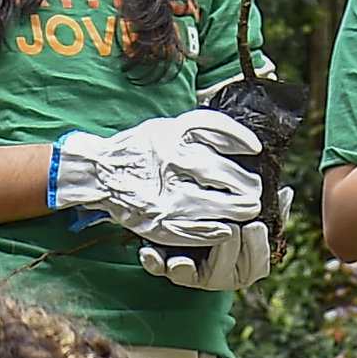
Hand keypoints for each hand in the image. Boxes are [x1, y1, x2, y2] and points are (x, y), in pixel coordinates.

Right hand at [51, 110, 266, 246]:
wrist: (99, 172)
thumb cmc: (138, 147)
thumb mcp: (166, 126)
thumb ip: (201, 129)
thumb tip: (245, 142)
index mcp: (172, 136)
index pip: (217, 133)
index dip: (241, 141)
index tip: (256, 150)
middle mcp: (169, 163)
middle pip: (220, 173)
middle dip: (245, 183)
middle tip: (257, 189)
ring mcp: (164, 195)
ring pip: (213, 204)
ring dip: (237, 208)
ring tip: (250, 208)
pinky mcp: (158, 222)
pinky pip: (193, 231)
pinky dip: (213, 231)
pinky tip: (227, 230)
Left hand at [139, 214, 273, 292]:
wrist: (196, 227)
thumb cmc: (232, 221)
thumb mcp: (253, 214)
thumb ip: (272, 208)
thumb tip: (286, 192)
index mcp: (246, 267)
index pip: (257, 266)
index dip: (256, 247)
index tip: (253, 225)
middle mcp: (221, 277)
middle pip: (227, 273)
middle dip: (227, 249)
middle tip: (228, 227)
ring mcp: (193, 275)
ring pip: (193, 276)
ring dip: (190, 264)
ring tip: (191, 247)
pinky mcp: (167, 268)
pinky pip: (159, 270)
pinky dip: (154, 262)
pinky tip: (148, 252)